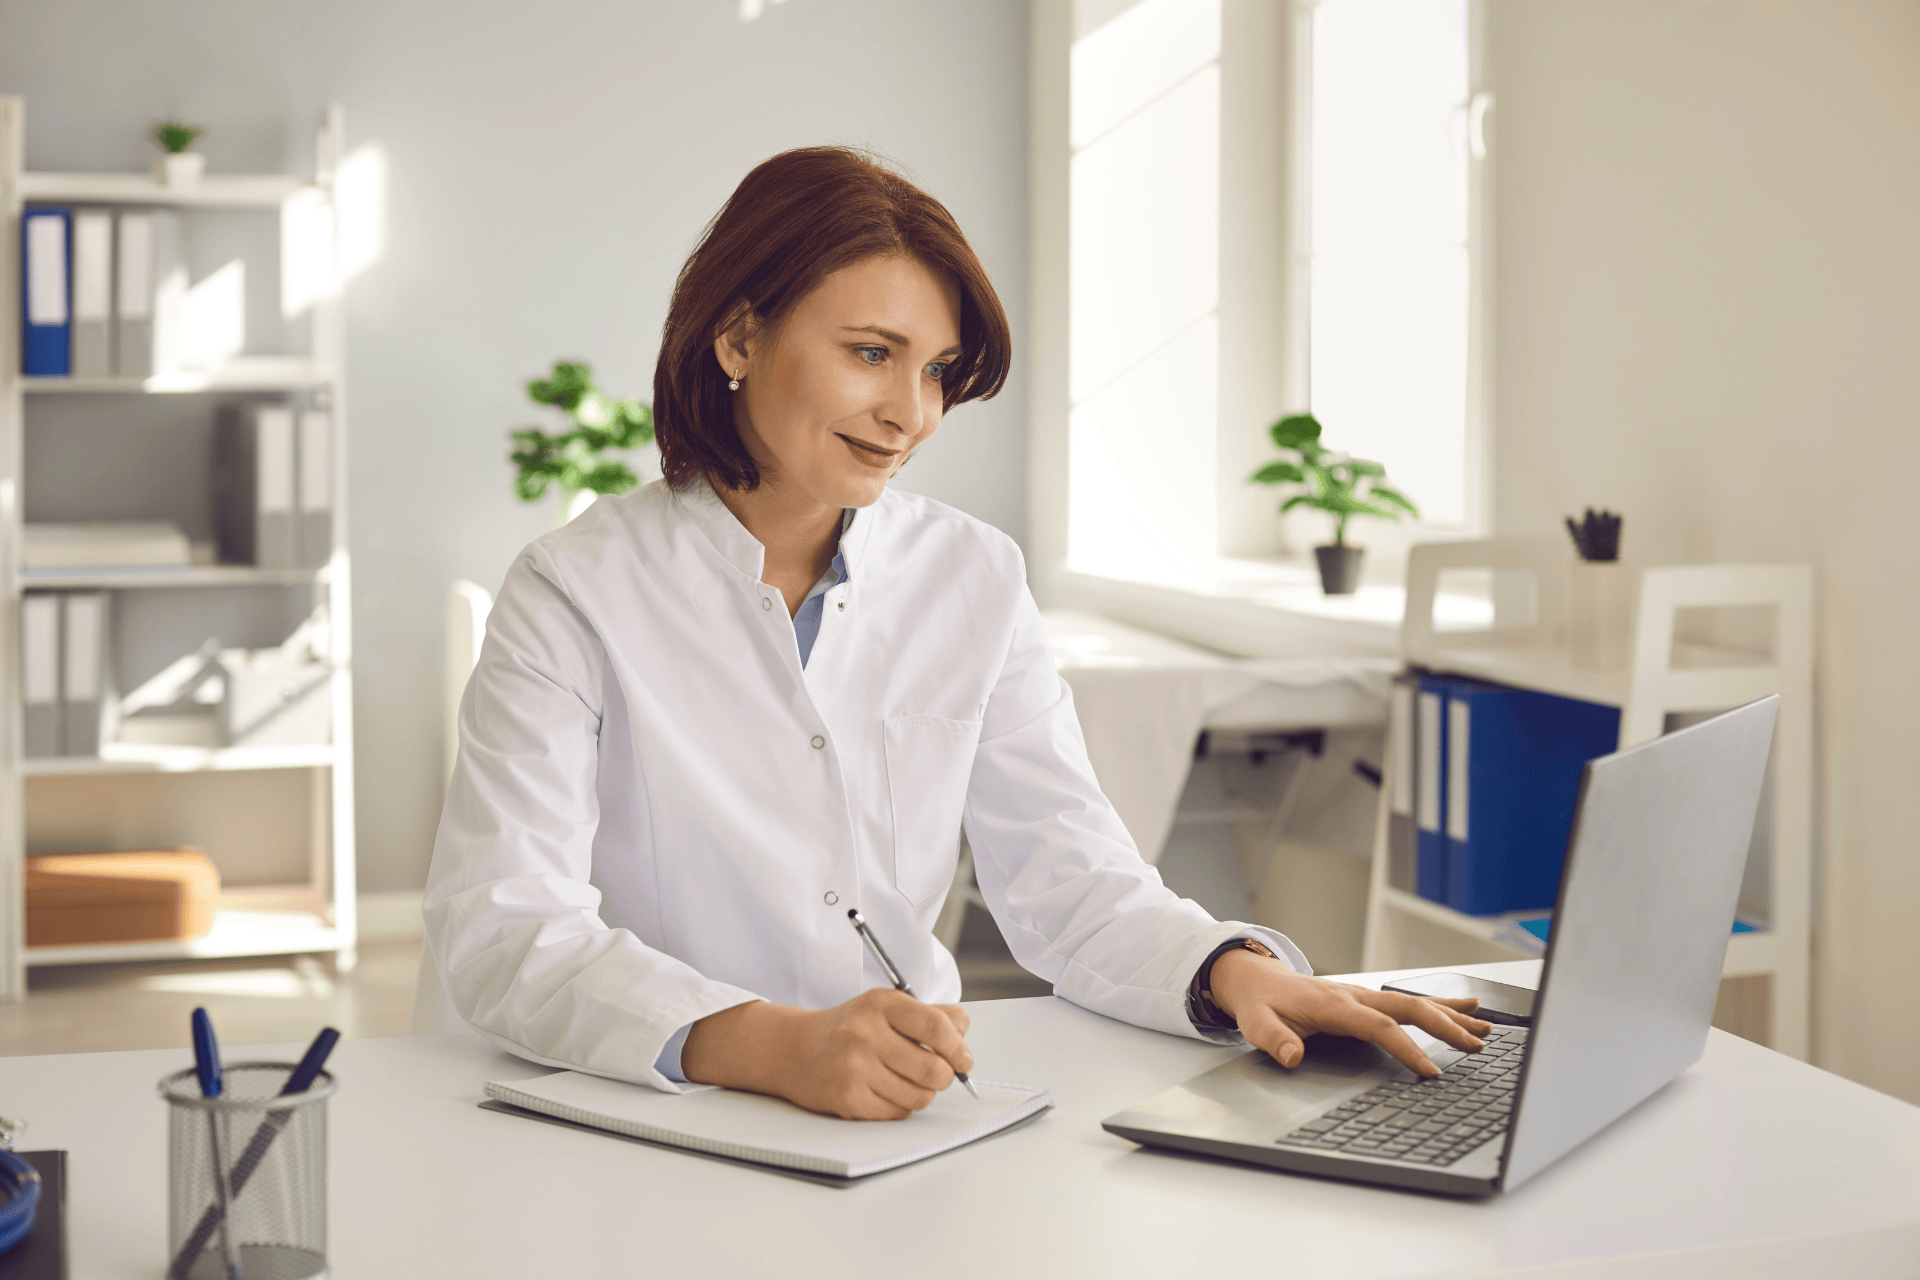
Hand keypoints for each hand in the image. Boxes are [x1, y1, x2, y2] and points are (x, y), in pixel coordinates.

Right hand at [679, 989, 973, 1119]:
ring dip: (922, 1092)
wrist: (793, 1049)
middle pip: (934, 1069)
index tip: (963, 1059)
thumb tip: (963, 1031)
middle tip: (938, 1073)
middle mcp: (866, 1034)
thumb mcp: (884, 1006)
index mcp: (880, 1004)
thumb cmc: (848, 1028)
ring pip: (919, 1096)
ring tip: (907, 1081)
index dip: (959, 1048)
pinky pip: (898, 1113)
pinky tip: (886, 1091)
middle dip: (944, 1076)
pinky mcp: (848, 1099)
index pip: (937, 1027)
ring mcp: (855, 1069)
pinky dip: (900, 1106)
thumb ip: (929, 1014)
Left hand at [1208, 949, 1491, 1077]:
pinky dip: (1441, 1005)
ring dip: (1451, 1014)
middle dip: (1445, 1027)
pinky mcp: (1367, 999)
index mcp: (1334, 1005)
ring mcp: (1364, 995)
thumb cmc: (1260, 1005)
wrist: (1256, 979)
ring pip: (1416, 1002)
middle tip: (1475, 1047)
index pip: (1380, 1027)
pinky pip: (1410, 1001)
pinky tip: (1466, 1009)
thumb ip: (1274, 1040)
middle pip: (1409, 1009)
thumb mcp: (1257, 1024)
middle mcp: (1356, 996)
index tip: (1432, 1073)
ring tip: (1485, 1028)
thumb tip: (1292, 1056)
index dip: (1408, 1049)